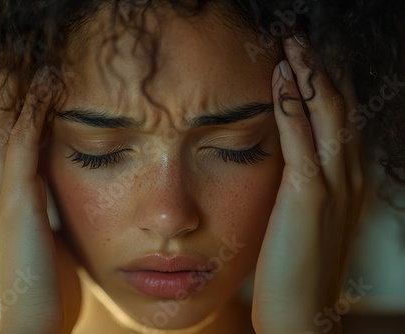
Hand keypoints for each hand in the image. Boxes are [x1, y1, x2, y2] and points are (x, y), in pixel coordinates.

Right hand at [0, 67, 79, 332]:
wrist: (35, 316)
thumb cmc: (48, 280)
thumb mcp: (46, 234)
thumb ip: (49, 210)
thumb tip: (64, 193)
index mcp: (7, 197)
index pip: (8, 140)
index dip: (19, 109)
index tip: (39, 82)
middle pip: (0, 124)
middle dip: (14, 91)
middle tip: (34, 59)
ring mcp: (5, 192)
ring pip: (6, 125)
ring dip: (22, 91)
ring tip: (40, 60)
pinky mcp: (19, 200)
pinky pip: (22, 142)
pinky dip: (31, 110)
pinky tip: (46, 84)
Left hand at [252, 36, 363, 333]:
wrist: (301, 313)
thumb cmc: (296, 266)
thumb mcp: (306, 218)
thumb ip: (304, 186)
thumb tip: (290, 160)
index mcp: (347, 181)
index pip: (340, 120)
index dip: (327, 86)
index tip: (307, 59)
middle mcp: (349, 177)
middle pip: (338, 109)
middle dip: (320, 70)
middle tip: (300, 38)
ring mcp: (333, 185)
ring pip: (326, 116)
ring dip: (309, 76)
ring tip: (293, 44)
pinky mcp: (309, 197)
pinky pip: (301, 140)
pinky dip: (292, 106)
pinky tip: (282, 79)